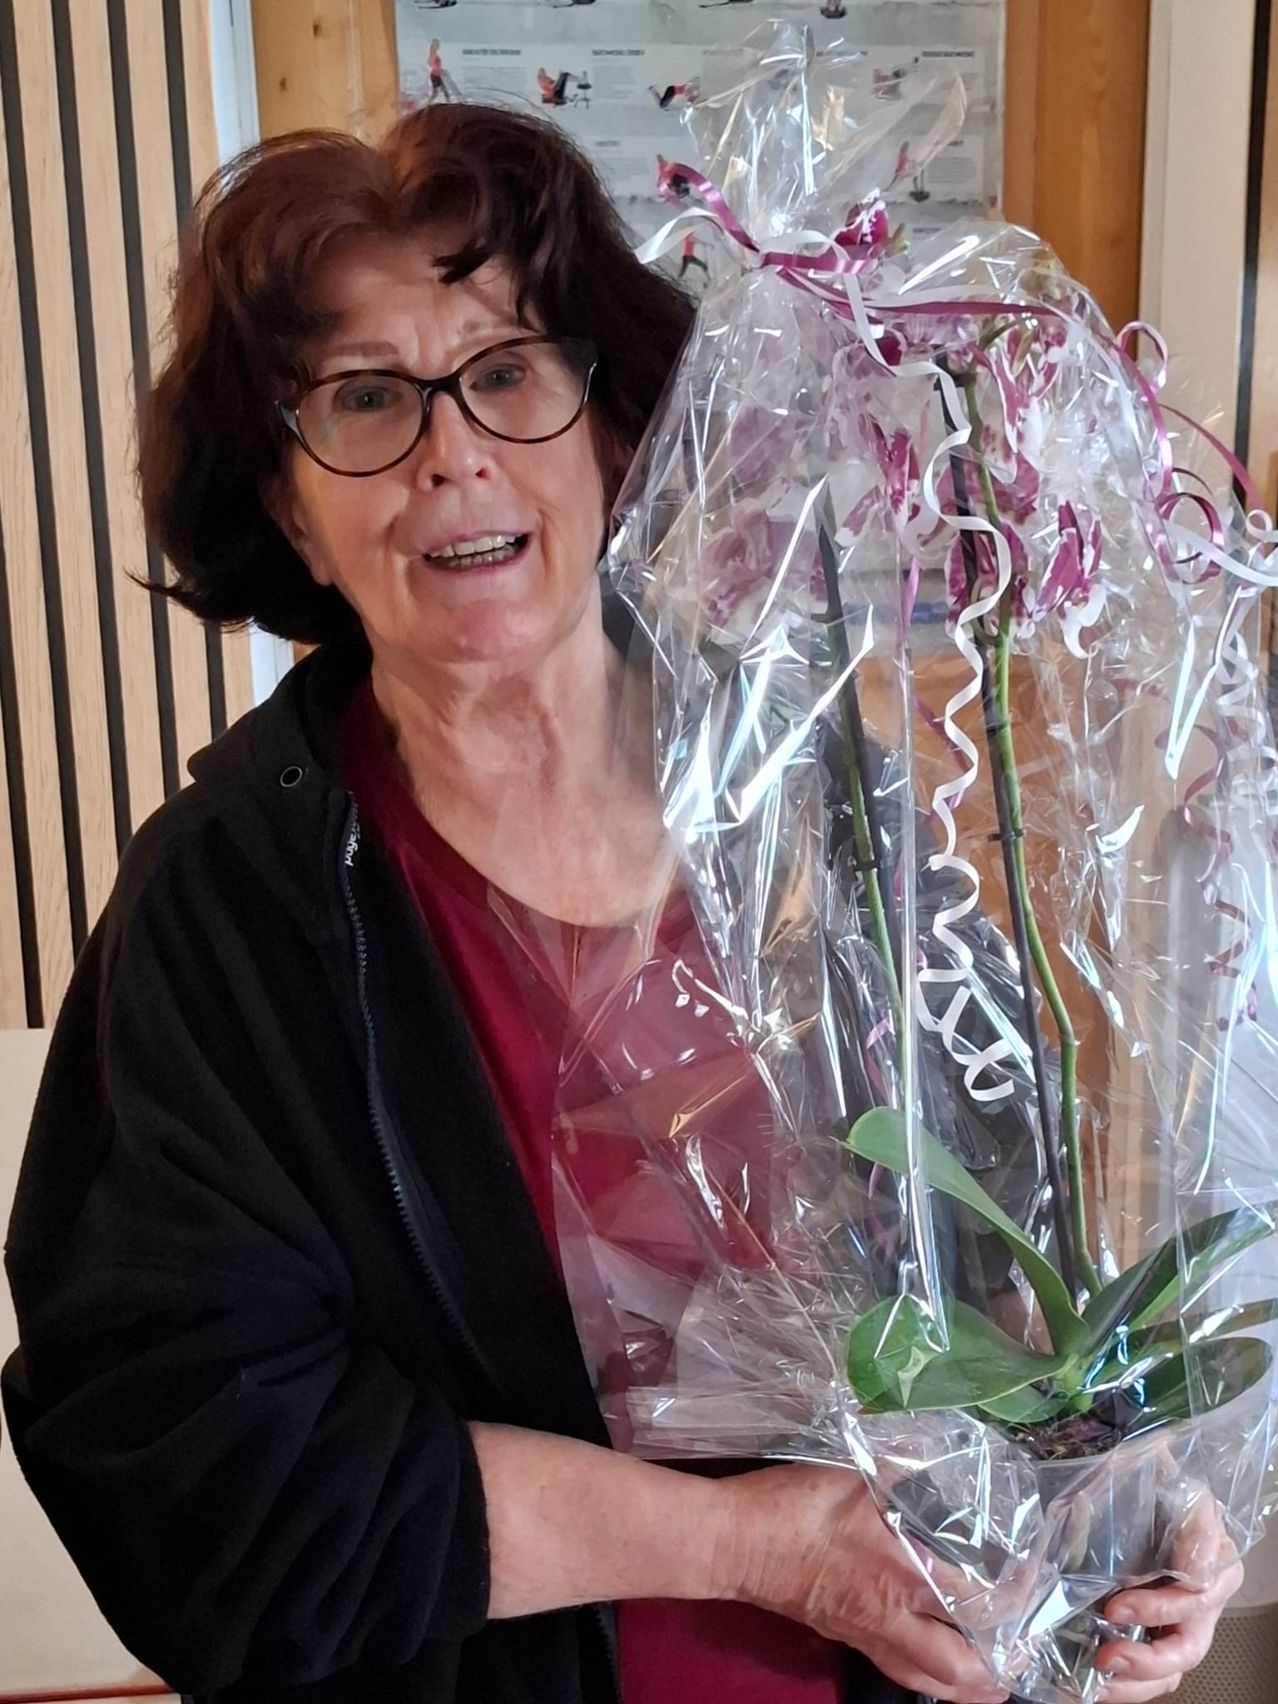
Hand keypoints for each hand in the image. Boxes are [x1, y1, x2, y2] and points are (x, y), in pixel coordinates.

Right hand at [720, 1462, 1007, 1702]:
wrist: (739, 1540)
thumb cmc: (795, 1504)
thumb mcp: (858, 1474)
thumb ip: (906, 1478)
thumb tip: (943, 1469)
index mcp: (902, 1570)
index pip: (979, 1600)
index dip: (1016, 1595)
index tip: (1032, 1575)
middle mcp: (894, 1616)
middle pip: (964, 1669)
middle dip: (1004, 1666)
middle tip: (1025, 1645)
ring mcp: (871, 1636)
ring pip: (936, 1683)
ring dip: (974, 1684)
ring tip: (999, 1670)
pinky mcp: (852, 1640)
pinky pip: (906, 1673)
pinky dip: (937, 1678)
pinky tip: (945, 1664)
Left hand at [1097, 1493, 1243, 1700]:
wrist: (1138, 1484)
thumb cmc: (1162, 1486)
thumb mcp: (1184, 1492)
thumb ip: (1194, 1525)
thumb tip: (1195, 1572)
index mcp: (1217, 1566)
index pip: (1197, 1600)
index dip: (1159, 1609)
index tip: (1117, 1606)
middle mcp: (1203, 1603)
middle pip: (1187, 1649)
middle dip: (1147, 1658)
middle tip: (1107, 1654)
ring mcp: (1179, 1623)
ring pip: (1170, 1671)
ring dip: (1135, 1682)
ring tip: (1099, 1683)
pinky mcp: (1154, 1634)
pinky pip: (1150, 1672)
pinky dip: (1125, 1684)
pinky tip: (1096, 1686)